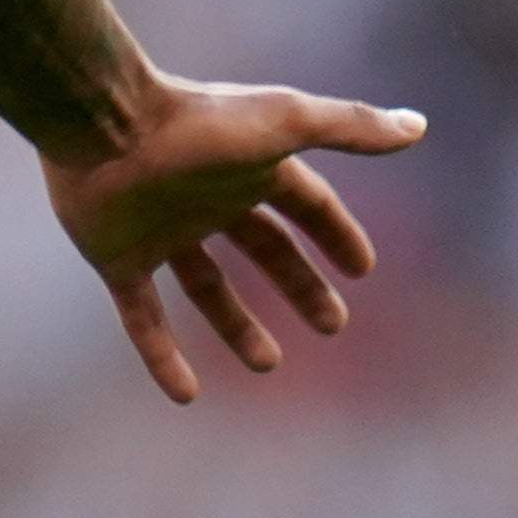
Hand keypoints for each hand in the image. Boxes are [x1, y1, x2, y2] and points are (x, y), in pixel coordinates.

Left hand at [42, 76, 425, 403]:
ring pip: (204, 285)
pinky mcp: (116, 258)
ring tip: (268, 364)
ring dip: (236, 324)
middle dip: (297, 282)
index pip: (304, 204)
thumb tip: (418, 126)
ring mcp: (159, 229)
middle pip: (261, 247)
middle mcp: (204, 197)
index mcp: (246, 167)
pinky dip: (161, 355)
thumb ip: (349, 127)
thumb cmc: (195, 123)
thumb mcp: (284, 123)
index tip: (362, 270)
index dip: (334, 234)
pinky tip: (185, 395)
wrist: (99, 124)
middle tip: (332, 325)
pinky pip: (142, 316)